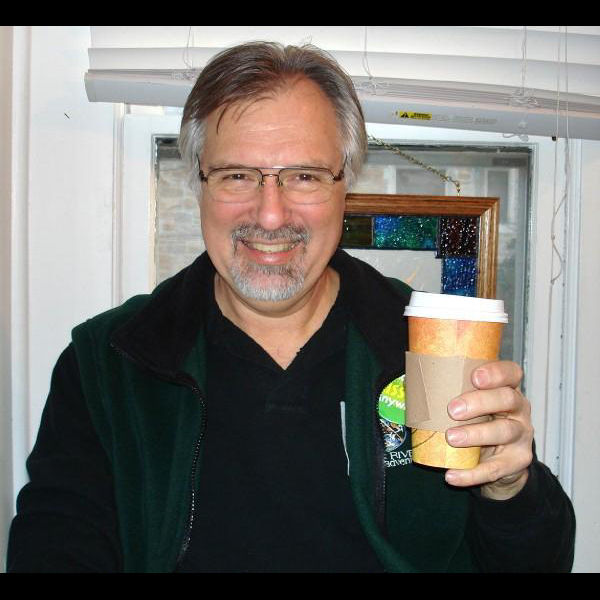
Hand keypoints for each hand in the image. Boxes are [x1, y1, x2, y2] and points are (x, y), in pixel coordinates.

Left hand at [443, 360, 533, 499]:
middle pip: (508, 399)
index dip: (496, 373)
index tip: (474, 377)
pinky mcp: (517, 462)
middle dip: (480, 402)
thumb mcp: (472, 404)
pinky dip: (471, 474)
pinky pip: (495, 469)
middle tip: (453, 410)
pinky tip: (452, 475)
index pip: (512, 373)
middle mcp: (519, 410)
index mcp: (508, 388)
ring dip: (475, 434)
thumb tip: (411, 384)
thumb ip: (453, 392)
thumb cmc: (480, 421)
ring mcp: (521, 436)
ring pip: (504, 431)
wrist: (501, 461)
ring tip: (451, 437)